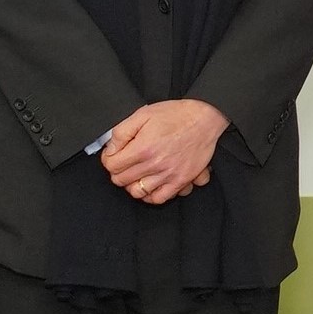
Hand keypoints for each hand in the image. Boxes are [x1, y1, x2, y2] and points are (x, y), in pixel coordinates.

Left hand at [102, 99, 227, 203]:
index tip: (113, 155)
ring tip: (135, 174)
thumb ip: (121, 132)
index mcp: (142, 148)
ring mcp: (168, 175)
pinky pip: (159, 198)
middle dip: (118, 172)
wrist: (204, 119)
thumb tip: (110, 149)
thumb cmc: (175, 115)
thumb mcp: (142, 114)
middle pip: (121, 180)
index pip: (111, 166)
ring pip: (137, 192)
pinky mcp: (181, 181)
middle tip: (123, 164)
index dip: (108, 159)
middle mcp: (154, 165)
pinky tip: (150, 185)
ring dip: (132, 184)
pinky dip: (150, 195)